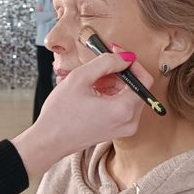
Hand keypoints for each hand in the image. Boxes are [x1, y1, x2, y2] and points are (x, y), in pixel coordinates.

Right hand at [11, 50, 153, 179]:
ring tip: (92, 80)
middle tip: (99, 64)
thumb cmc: (60, 112)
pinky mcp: (117, 130)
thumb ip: (106, 62)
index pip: (144, 79)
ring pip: (129, 96)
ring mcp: (124, 128)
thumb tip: (125, 56)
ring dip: (114, 83)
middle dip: (120, 72)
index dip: (131, 62)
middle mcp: (130, 122)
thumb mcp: (80, 78)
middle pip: (136, 87)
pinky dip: (111, 94)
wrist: (49, 140)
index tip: (116, 53)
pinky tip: (92, 91)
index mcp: (124, 110)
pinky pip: (122, 106)